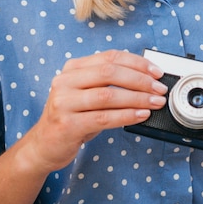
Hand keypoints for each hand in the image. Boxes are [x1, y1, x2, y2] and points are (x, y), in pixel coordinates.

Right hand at [25, 50, 167, 173]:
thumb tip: (146, 77)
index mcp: (73, 68)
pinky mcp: (67, 124)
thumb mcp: (86, 93)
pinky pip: (104, 118)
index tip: (156, 71)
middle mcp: (65, 81)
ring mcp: (64, 102)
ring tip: (155, 103)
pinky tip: (141, 116)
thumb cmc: (72, 117)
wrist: (43, 146)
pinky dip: (126, 116)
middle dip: (140, 80)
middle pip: (109, 73)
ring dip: (137, 99)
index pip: (110, 57)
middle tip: (159, 88)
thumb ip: (108, 82)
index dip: (136, 62)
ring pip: (108, 95)